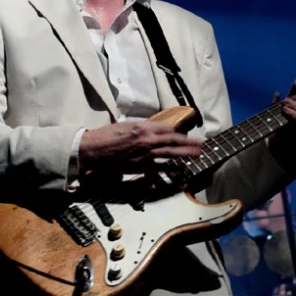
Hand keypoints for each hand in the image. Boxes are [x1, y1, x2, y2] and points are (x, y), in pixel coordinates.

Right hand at [79, 121, 202, 173]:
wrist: (94, 150)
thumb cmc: (106, 135)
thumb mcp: (126, 125)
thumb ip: (141, 128)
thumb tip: (152, 130)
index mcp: (143, 127)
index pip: (167, 128)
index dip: (177, 131)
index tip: (185, 134)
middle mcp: (147, 140)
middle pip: (173, 140)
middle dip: (189, 142)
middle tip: (200, 144)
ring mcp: (145, 155)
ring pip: (170, 154)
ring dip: (185, 154)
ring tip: (196, 154)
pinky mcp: (140, 167)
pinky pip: (158, 168)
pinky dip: (169, 169)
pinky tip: (178, 170)